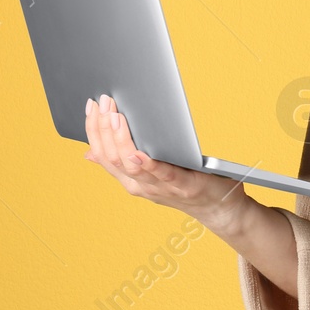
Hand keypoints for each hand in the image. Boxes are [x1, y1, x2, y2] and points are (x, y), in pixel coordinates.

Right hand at [83, 94, 257, 230]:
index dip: (93, 130)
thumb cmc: (186, 182)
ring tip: (116, 117)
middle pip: (113, 158)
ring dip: (121, 139)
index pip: (103, 154)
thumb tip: (90, 152)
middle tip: (104, 102)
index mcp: (132, 179)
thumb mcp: (151, 172)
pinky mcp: (184, 186)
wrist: (219, 207)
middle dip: (104, 128)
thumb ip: (125, 161)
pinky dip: (148, 165)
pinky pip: (162, 175)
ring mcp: (161, 187)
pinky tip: (139, 153)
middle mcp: (142, 186)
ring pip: (131, 166)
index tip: (91, 105)